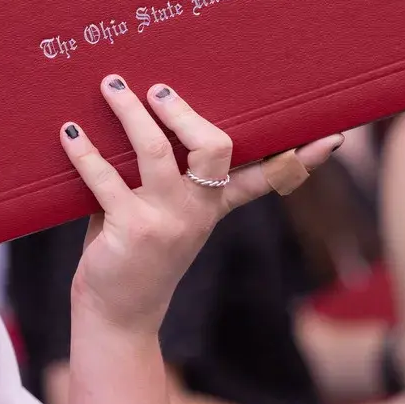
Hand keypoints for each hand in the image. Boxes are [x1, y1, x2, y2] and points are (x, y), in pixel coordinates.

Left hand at [62, 76, 343, 334]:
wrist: (118, 316)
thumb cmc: (135, 255)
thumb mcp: (163, 216)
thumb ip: (162, 178)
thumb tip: (139, 116)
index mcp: (213, 207)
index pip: (266, 178)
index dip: (299, 158)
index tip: (334, 136)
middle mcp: (197, 211)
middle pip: (214, 147)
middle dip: (186, 112)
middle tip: (159, 88)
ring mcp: (166, 220)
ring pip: (156, 151)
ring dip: (131, 114)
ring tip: (112, 87)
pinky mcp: (131, 229)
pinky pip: (107, 179)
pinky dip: (85, 152)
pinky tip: (70, 133)